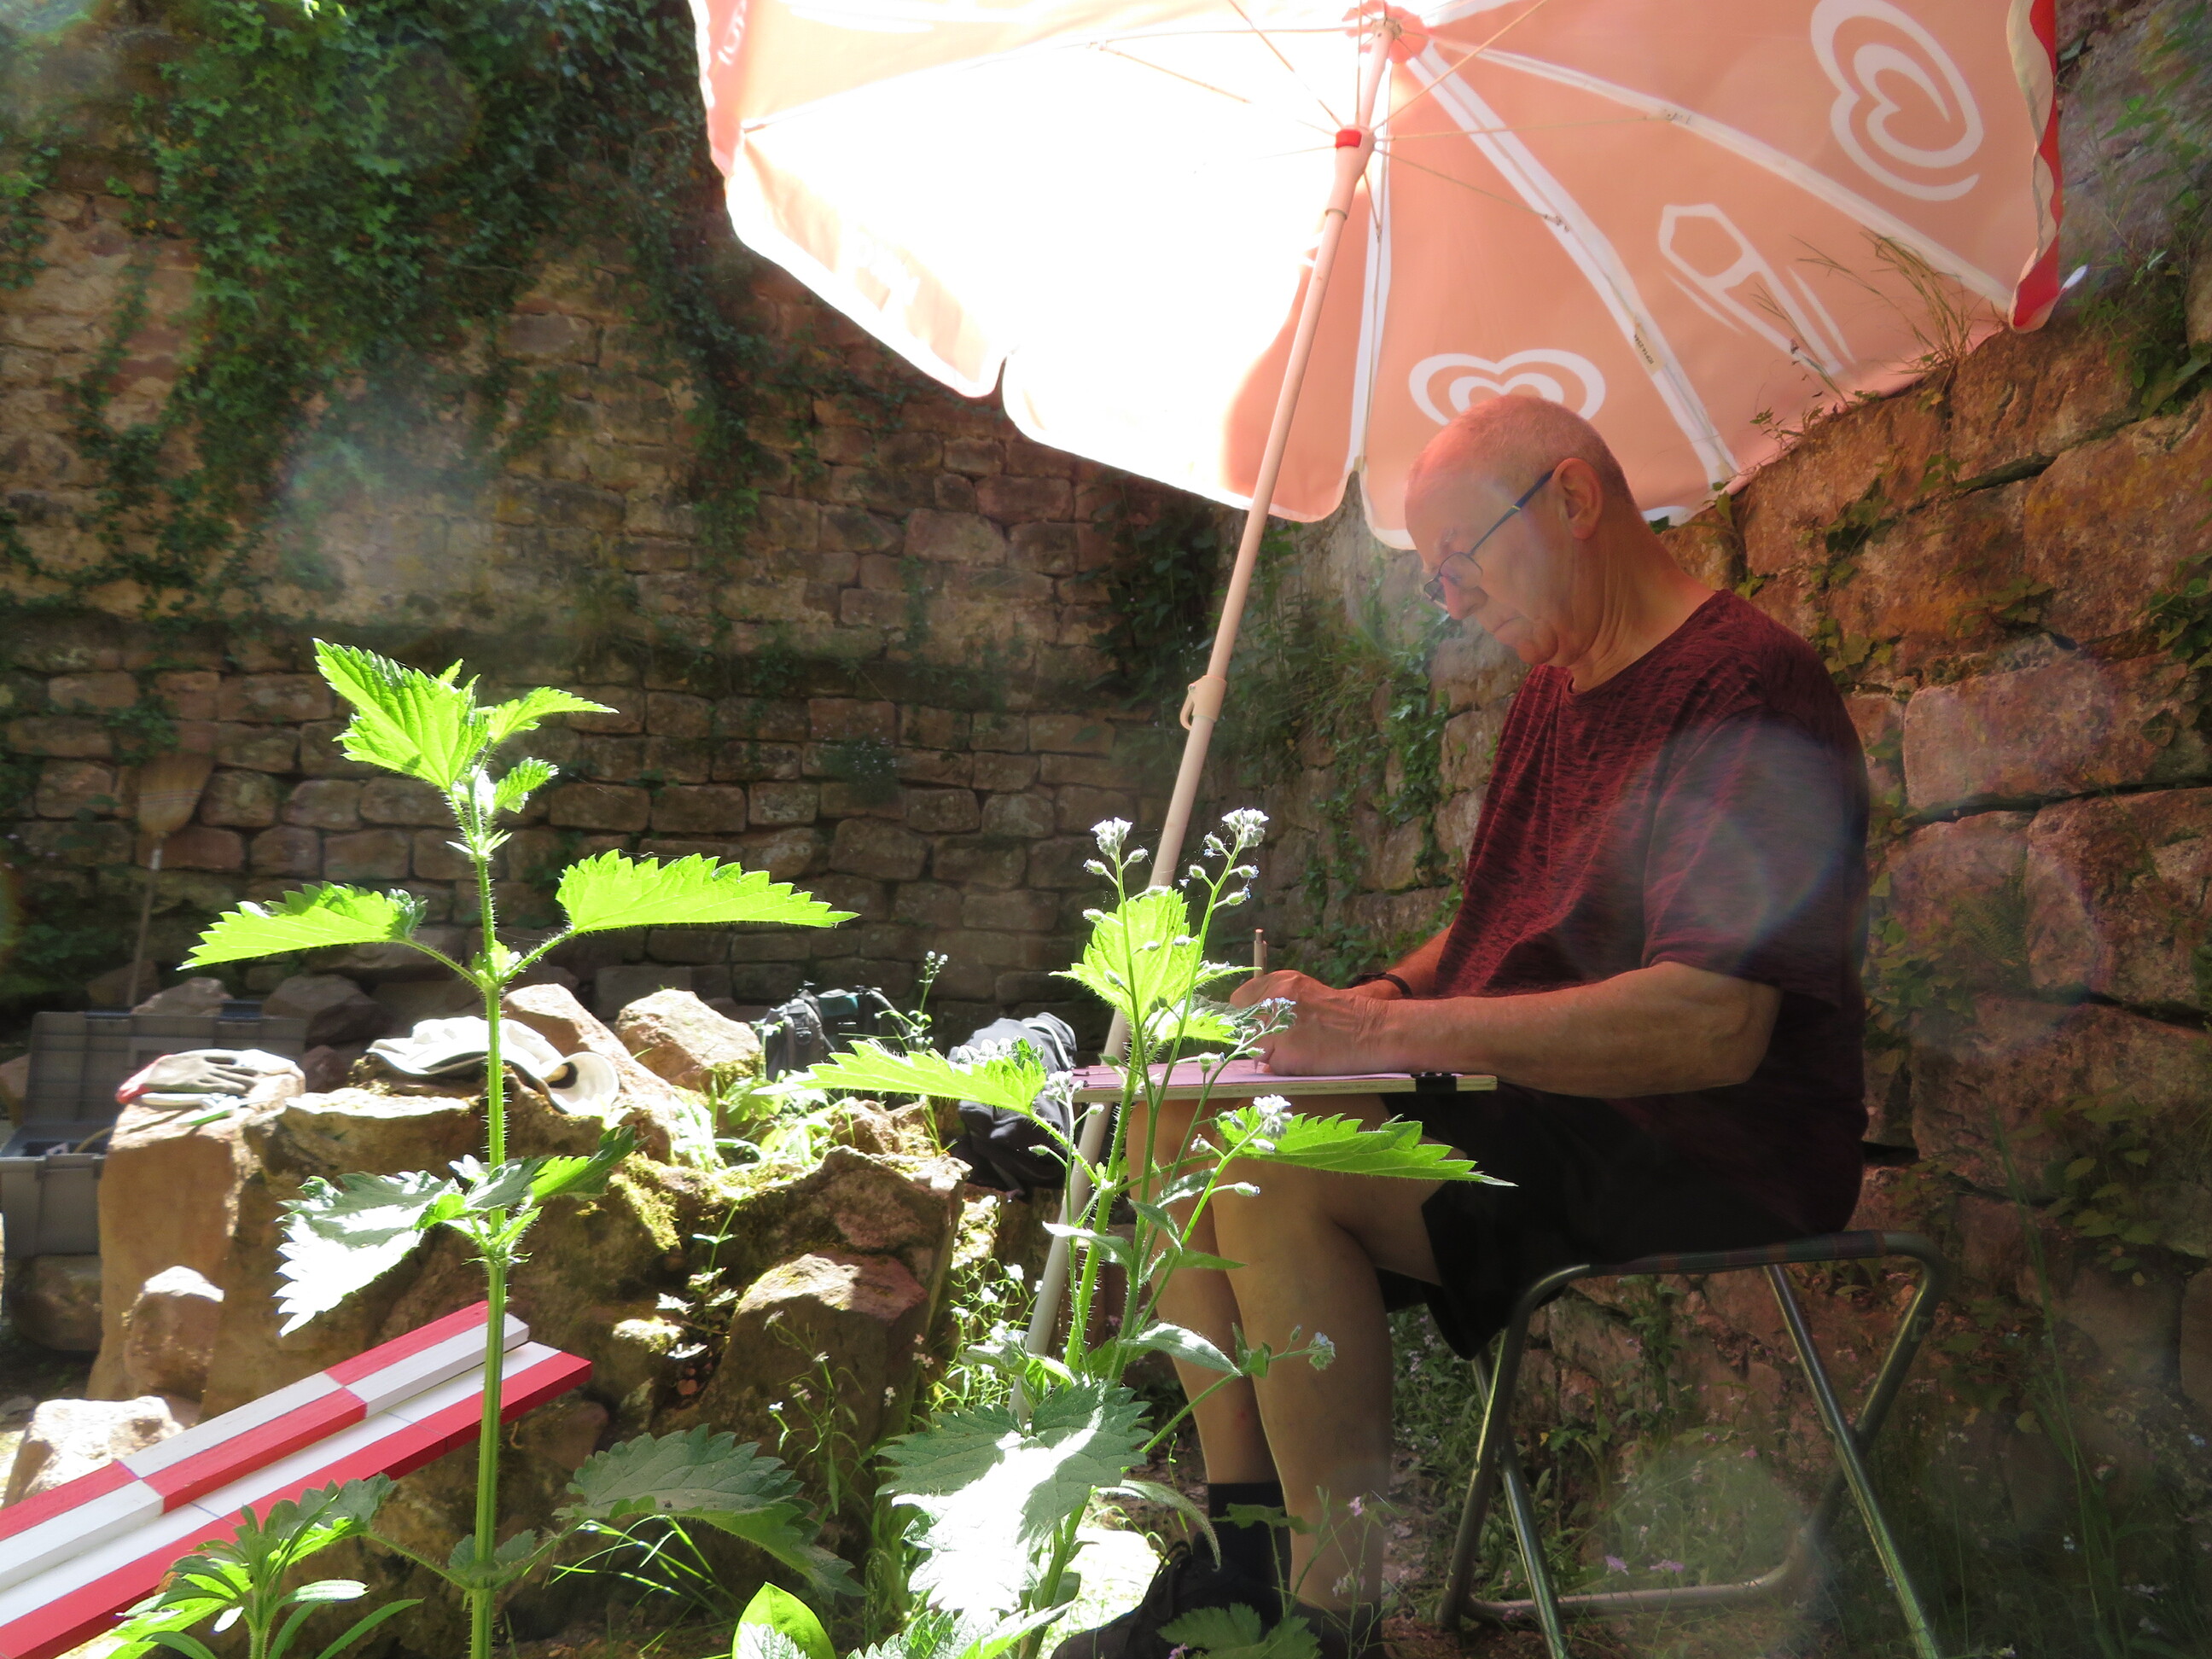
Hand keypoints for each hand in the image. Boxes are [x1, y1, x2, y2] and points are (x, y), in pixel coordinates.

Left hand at [1230, 971, 1390, 1074]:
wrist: (1372, 1031)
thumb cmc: (1343, 1016)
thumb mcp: (1306, 994)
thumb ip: (1277, 1003)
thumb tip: (1251, 1023)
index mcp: (1279, 982)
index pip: (1239, 999)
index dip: (1249, 1016)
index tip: (1261, 1025)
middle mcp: (1274, 999)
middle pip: (1244, 1026)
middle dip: (1258, 1036)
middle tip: (1287, 1042)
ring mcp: (1277, 1025)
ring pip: (1255, 1048)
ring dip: (1272, 1054)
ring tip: (1300, 1050)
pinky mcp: (1284, 1052)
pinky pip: (1272, 1065)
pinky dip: (1285, 1067)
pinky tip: (1306, 1059)